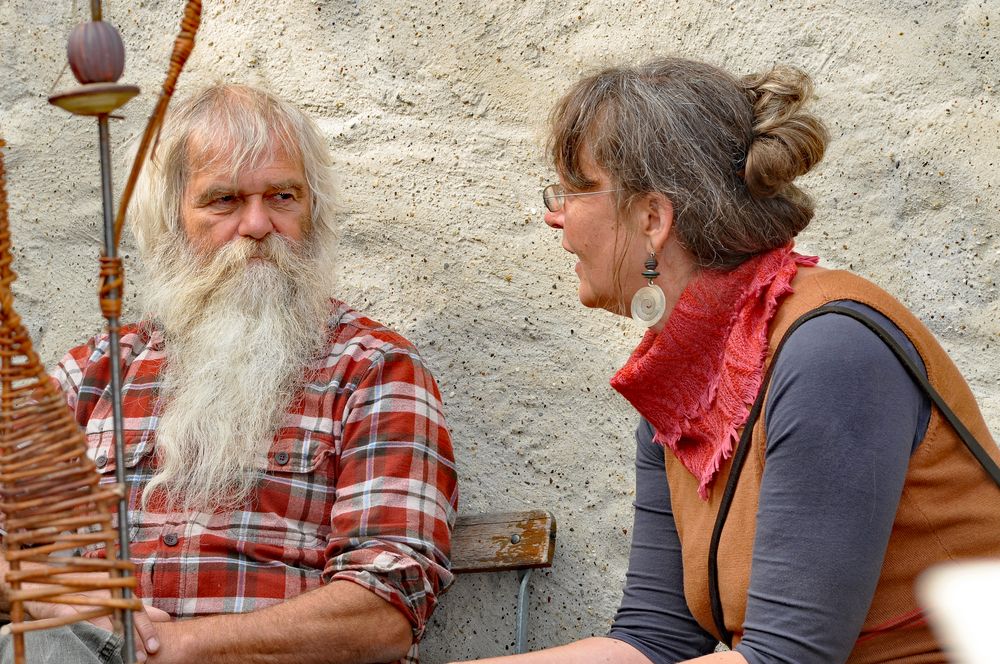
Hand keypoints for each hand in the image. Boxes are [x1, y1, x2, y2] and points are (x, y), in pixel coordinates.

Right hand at [26, 589, 170, 661]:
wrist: (45, 584)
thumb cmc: (84, 590)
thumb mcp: (113, 595)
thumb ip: (136, 607)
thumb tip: (164, 617)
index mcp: (116, 589)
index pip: (136, 608)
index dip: (147, 628)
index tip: (155, 646)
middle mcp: (103, 593)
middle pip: (123, 616)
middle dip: (135, 638)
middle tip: (144, 656)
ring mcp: (83, 599)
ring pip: (104, 622)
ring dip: (115, 640)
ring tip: (125, 657)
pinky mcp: (62, 608)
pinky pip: (79, 623)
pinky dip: (90, 635)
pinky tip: (98, 648)